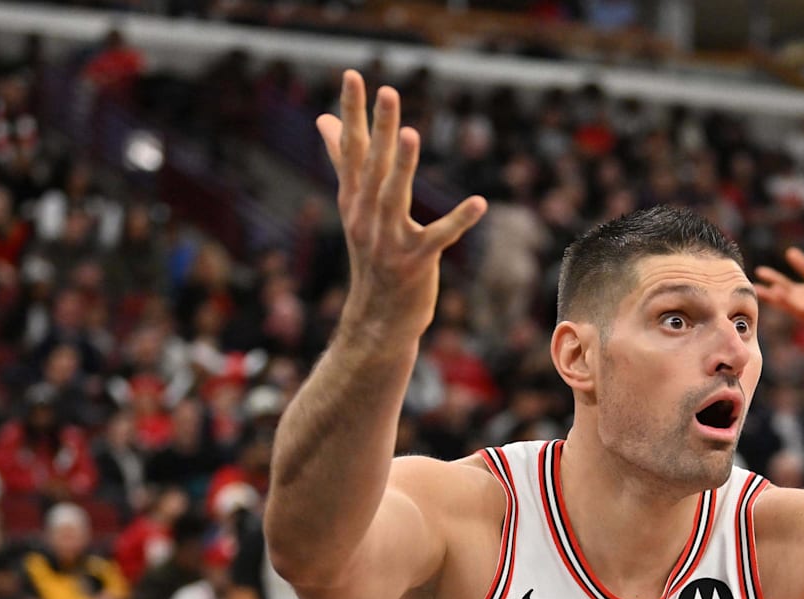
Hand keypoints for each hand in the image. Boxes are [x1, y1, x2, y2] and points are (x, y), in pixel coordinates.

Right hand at [316, 70, 486, 342]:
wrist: (377, 318)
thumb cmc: (372, 256)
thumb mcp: (355, 207)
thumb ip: (343, 161)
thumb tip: (323, 120)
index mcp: (353, 200)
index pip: (351, 149)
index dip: (351, 112)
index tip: (353, 75)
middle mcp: (365, 217)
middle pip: (373, 166)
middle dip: (380, 128)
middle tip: (387, 91)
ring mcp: (388, 241)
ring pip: (395, 196)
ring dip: (404, 166)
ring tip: (414, 134)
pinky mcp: (415, 262)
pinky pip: (439, 237)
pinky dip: (459, 220)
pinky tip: (480, 202)